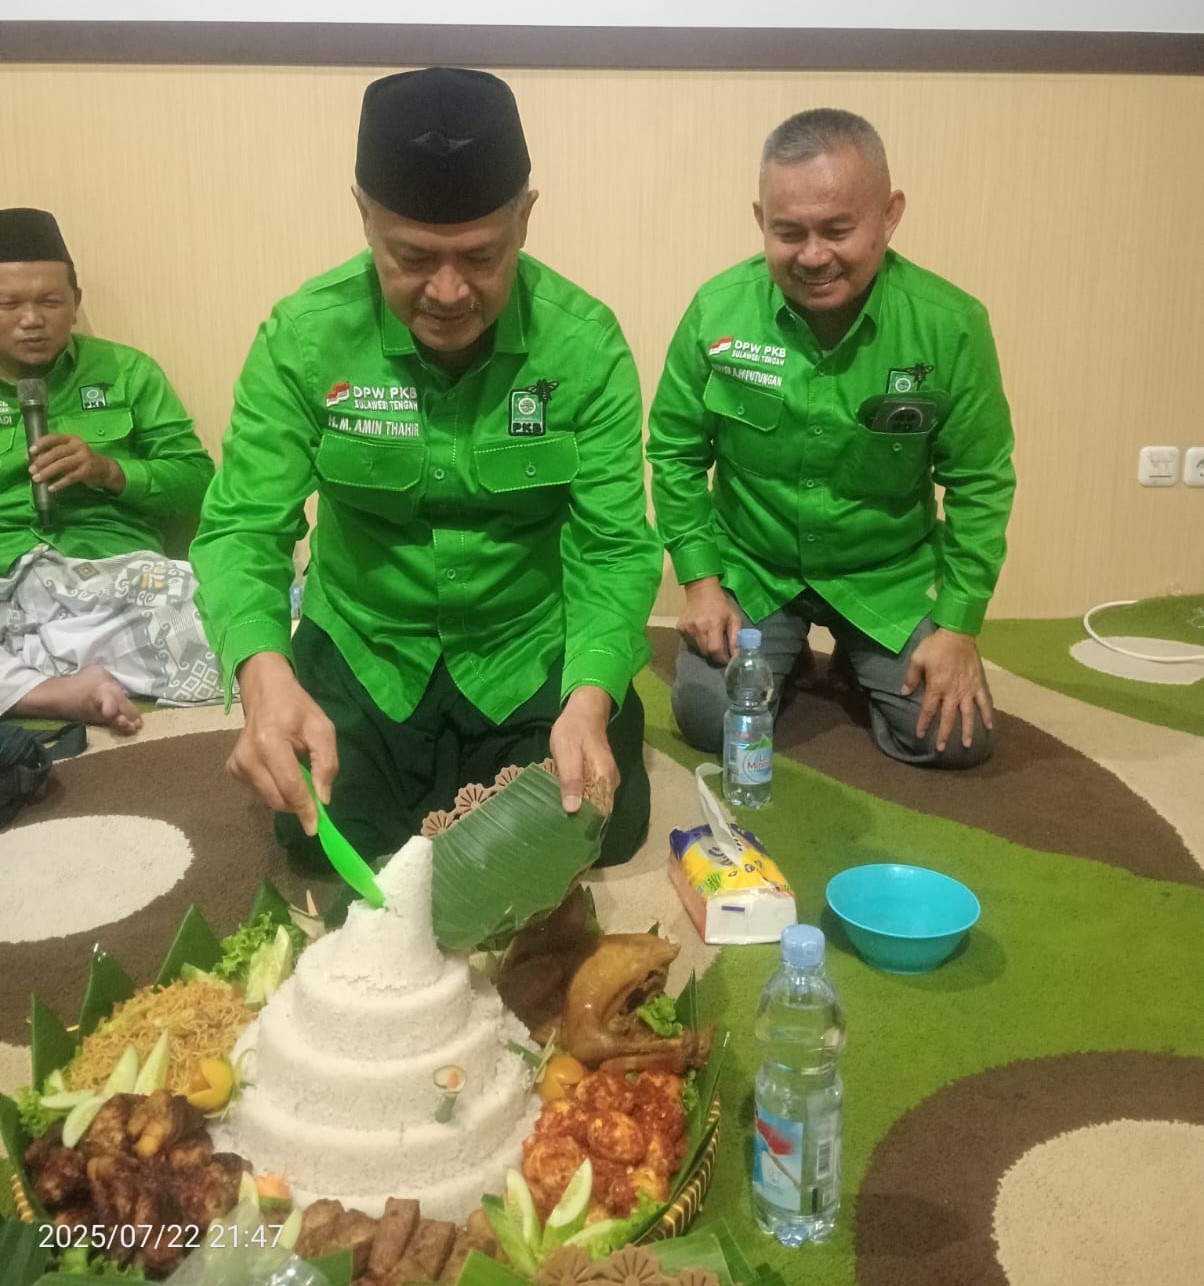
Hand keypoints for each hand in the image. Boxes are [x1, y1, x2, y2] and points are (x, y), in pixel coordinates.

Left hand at [29, 434, 124, 492]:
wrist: (105, 469)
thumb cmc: (81, 460)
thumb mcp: (69, 453)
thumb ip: (52, 454)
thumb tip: (30, 459)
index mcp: (71, 439)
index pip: (53, 438)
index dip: (41, 444)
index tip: (31, 451)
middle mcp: (78, 446)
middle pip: (57, 452)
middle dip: (42, 461)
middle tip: (31, 470)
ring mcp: (84, 458)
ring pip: (63, 464)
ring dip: (48, 472)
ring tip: (37, 479)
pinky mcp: (88, 470)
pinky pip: (71, 477)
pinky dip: (60, 483)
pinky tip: (51, 488)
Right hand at [227, 652, 337, 834]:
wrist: (265, 691)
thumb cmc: (297, 708)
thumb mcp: (322, 729)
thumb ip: (326, 763)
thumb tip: (322, 799)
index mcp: (270, 743)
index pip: (289, 787)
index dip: (304, 809)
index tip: (315, 827)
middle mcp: (247, 757)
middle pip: (277, 799)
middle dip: (298, 803)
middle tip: (314, 791)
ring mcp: (236, 765)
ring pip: (268, 798)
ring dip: (287, 794)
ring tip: (295, 768)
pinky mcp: (232, 769)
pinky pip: (260, 791)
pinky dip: (275, 787)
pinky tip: (279, 767)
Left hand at [549, 685, 616, 815]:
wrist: (584, 711)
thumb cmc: (574, 730)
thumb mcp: (566, 753)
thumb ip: (571, 780)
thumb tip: (573, 809)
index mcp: (605, 778)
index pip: (601, 813)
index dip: (585, 825)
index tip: (568, 834)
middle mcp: (611, 782)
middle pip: (597, 810)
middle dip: (580, 819)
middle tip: (557, 827)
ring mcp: (607, 779)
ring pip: (594, 803)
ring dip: (579, 809)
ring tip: (558, 819)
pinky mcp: (600, 777)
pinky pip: (592, 794)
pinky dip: (579, 799)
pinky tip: (564, 802)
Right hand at [677, 576, 741, 663]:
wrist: (701, 590)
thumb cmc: (720, 604)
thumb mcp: (733, 618)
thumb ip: (735, 637)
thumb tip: (736, 655)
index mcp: (713, 625)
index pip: (715, 650)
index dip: (721, 658)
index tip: (726, 660)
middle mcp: (698, 628)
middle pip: (705, 652)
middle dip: (714, 655)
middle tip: (719, 651)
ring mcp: (687, 628)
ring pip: (697, 649)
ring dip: (705, 648)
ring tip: (710, 639)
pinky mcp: (680, 628)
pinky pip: (689, 642)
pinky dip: (696, 642)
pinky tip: (700, 632)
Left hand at [902, 629, 993, 751]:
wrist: (958, 633)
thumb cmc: (935, 646)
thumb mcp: (917, 658)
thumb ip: (911, 677)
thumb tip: (904, 693)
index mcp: (937, 686)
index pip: (929, 710)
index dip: (924, 724)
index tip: (920, 736)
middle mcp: (953, 692)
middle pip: (948, 717)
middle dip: (944, 734)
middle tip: (940, 748)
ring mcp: (968, 690)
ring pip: (968, 715)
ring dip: (967, 730)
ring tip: (966, 745)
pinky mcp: (979, 685)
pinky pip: (984, 702)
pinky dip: (987, 715)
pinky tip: (989, 727)